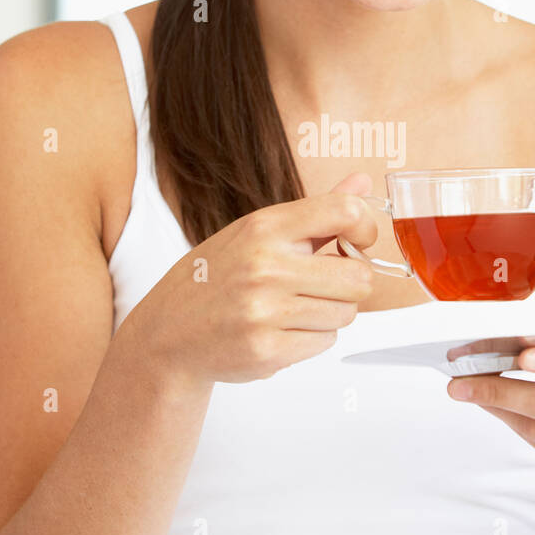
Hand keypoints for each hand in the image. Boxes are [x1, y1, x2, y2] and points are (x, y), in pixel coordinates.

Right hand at [124, 172, 376, 385]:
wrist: (167, 332)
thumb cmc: (218, 277)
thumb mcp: (258, 232)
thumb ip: (316, 212)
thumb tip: (363, 183)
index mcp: (265, 228)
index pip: (345, 211)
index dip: (366, 228)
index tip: (357, 241)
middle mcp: (265, 267)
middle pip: (359, 277)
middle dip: (350, 284)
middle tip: (323, 285)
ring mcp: (264, 312)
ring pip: (345, 313)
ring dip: (328, 313)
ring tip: (293, 309)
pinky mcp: (267, 351)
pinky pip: (325, 342)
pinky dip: (311, 339)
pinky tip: (280, 330)